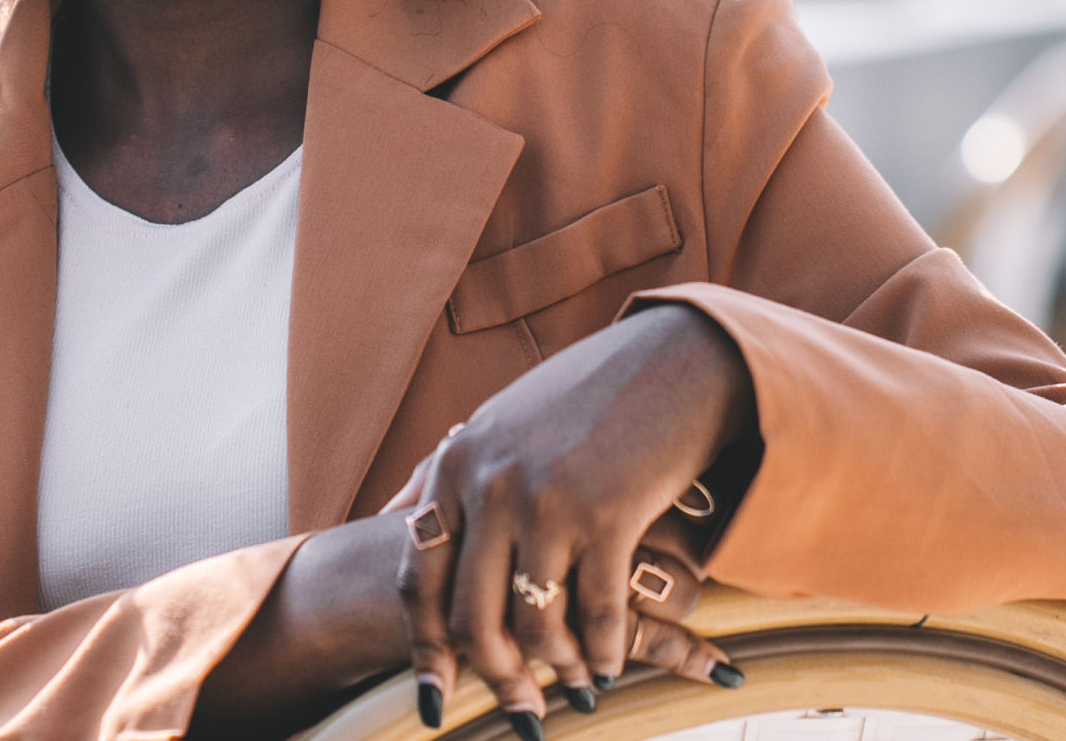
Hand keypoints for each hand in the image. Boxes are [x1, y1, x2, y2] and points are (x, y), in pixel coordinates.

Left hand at [392, 302, 754, 731]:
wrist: (672, 358)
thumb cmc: (584, 396)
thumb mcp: (497, 421)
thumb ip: (446, 471)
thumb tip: (393, 516)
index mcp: (456, 464)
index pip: (419, 577)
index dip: (425, 649)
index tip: (432, 701)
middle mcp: (490, 483)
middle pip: (471, 617)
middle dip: (496, 677)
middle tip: (522, 710)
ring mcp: (547, 500)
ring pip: (533, 624)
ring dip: (555, 668)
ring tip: (574, 684)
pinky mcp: (609, 514)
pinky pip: (598, 614)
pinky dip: (604, 652)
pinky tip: (612, 664)